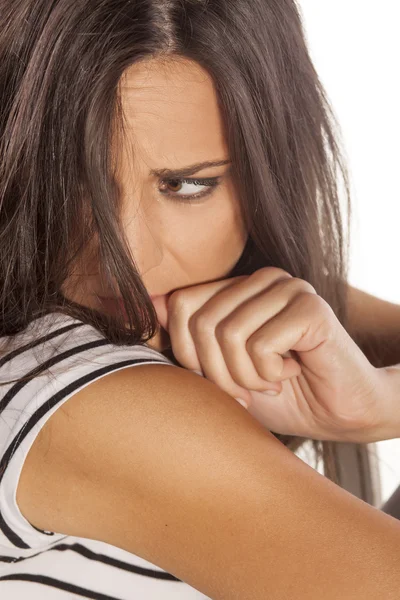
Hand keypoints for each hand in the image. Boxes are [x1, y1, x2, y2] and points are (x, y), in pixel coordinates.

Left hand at [152, 267, 384, 442]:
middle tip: (245, 391)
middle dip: (216, 373)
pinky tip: (290, 372)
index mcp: (235, 288)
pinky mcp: (310, 307)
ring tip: (269, 382)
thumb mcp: (218, 372)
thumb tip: (136, 306)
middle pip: (200, 321)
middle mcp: (259, 280)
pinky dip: (268, 374)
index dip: (187, 354)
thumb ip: (181, 340)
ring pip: (227, 333)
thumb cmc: (277, 393)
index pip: (179, 305)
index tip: (217, 383)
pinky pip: (260, 344)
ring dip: (245, 377)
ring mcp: (286, 288)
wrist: (336, 413)